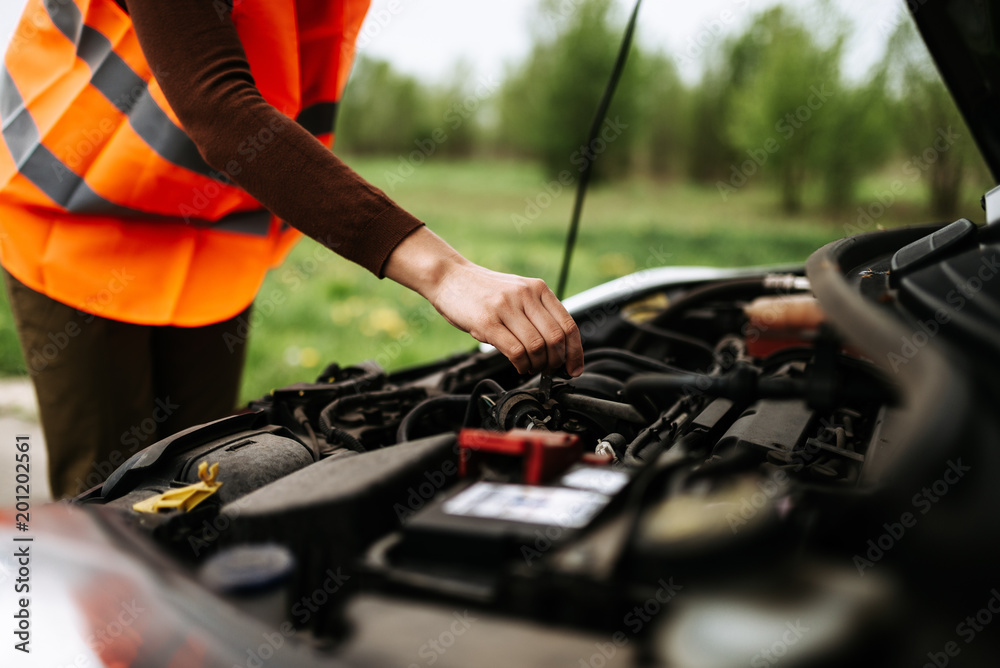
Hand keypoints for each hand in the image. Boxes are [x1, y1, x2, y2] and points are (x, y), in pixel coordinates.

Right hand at [383, 227, 583, 375]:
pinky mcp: (487, 321)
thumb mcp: (516, 293)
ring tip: (530, 367)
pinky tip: (518, 366)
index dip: (575, 352)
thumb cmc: (481, 290)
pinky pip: (515, 350)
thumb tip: (557, 348)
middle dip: (556, 362)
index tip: (573, 368)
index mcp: (537, 289)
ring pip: (537, 346)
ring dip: (537, 365)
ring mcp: (506, 307)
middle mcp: (525, 295)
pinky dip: (521, 365)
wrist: (448, 277)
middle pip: (556, 338)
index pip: (568, 324)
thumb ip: (536, 313)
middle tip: (549, 370)